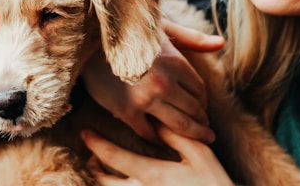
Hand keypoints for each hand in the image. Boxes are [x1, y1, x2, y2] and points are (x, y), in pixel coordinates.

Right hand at [81, 18, 223, 142]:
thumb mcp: (160, 30)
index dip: (203, 101)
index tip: (202, 108)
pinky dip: (157, 138)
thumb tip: (221, 43)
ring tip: (196, 138)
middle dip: (201, 121)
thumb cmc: (126, 33)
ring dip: (190, 135)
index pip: (200, 90)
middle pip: (193, 110)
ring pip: (177, 126)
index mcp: (176, 62)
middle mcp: (164, 82)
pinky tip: (161, 137)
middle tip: (206, 130)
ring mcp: (145, 99)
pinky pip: (148, 133)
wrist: (88, 42)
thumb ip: (192, 39)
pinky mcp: (126, 111)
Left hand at [81, 124, 233, 185]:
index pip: (115, 157)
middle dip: (93, 168)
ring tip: (100, 170)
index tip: (85, 133)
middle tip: (91, 157)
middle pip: (103, 183)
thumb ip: (177, 135)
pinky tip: (120, 182)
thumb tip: (158, 120)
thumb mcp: (199, 155)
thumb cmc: (214, 183)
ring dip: (101, 182)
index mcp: (153, 175)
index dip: (97, 143)